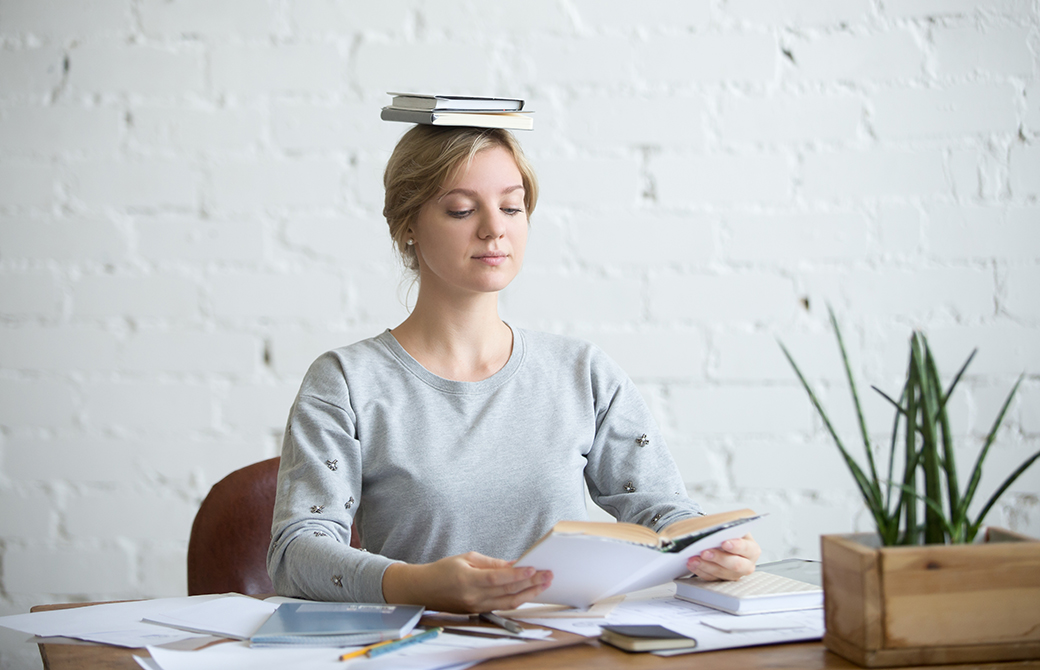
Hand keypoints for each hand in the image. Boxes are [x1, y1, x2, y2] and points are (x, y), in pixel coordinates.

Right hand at [382, 551, 552, 612]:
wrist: (423, 590)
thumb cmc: (443, 570)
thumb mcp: (467, 558)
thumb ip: (491, 563)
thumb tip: (514, 564)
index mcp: (468, 580)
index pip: (498, 578)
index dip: (517, 574)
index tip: (534, 568)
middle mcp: (473, 597)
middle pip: (508, 592)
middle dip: (531, 583)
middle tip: (548, 575)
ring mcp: (476, 607)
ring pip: (508, 603)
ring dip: (529, 594)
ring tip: (544, 584)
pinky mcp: (478, 612)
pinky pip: (502, 606)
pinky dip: (517, 599)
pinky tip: (528, 592)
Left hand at [686, 534, 760, 580]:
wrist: (725, 540)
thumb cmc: (730, 533)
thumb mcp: (733, 526)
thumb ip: (728, 527)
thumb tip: (717, 527)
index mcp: (752, 549)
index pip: (747, 549)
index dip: (736, 546)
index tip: (724, 543)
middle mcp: (746, 565)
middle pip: (735, 565)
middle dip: (718, 558)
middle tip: (705, 552)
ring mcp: (735, 574)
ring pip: (721, 573)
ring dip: (705, 566)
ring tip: (693, 559)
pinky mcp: (723, 579)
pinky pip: (711, 578)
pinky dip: (700, 571)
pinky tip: (692, 564)